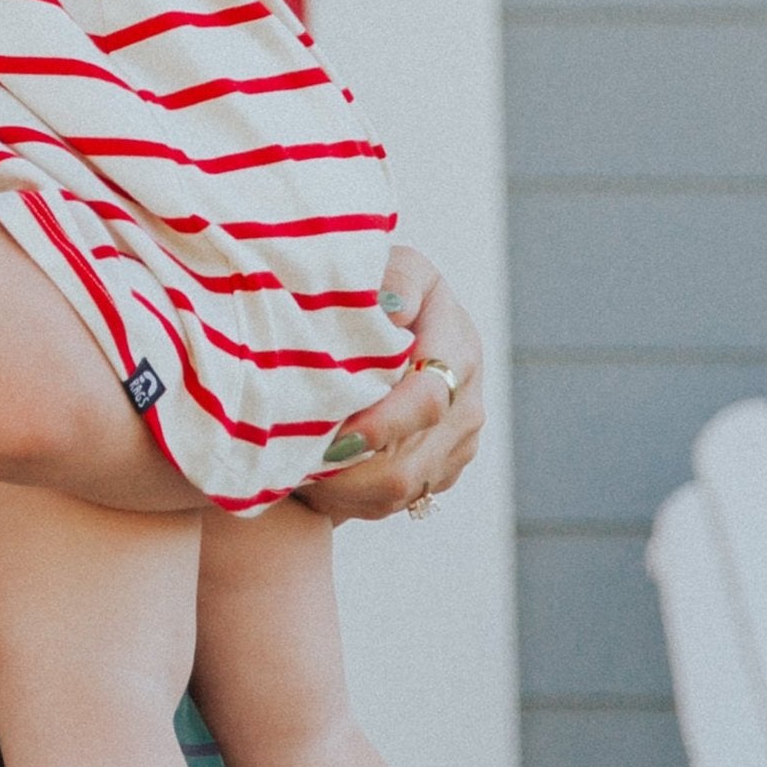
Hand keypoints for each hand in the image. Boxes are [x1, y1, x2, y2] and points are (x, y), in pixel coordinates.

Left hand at [299, 244, 485, 526]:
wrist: (394, 315)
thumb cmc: (382, 285)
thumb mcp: (391, 265)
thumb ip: (396, 279)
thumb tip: (395, 309)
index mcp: (458, 347)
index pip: (427, 399)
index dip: (382, 424)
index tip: (336, 435)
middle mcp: (468, 401)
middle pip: (412, 460)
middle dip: (353, 470)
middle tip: (299, 466)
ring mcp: (460, 440)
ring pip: (403, 490)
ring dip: (347, 490)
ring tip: (300, 474)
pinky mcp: (443, 467)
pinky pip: (399, 501)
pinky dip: (356, 499)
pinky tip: (318, 481)